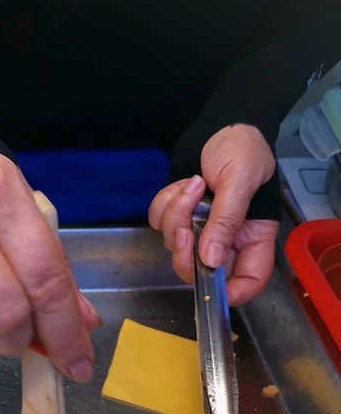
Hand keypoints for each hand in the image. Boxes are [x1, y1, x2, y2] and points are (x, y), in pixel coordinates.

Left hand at [148, 124, 279, 304]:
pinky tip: (182, 182)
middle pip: (200, 271)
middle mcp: (226, 238)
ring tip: (193, 184)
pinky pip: (159, 223)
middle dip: (186, 253)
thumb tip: (212, 261)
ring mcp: (199, 228)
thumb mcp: (240, 181)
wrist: (218, 122)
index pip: (246, 281)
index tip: (209, 283)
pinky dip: (165, 202)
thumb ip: (226, 222)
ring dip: (177, 214)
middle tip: (185, 229)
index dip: (230, 292)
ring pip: (175, 244)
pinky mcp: (177, 215)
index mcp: (253, 237)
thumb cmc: (241, 147)